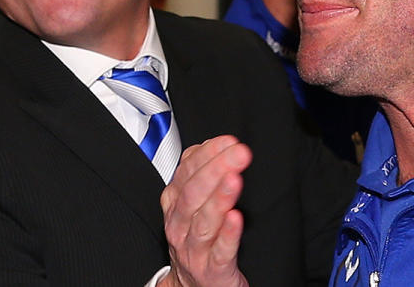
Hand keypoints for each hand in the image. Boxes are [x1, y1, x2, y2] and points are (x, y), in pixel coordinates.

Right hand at [159, 135, 251, 286]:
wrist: (193, 285)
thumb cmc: (196, 239)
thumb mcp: (192, 204)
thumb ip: (199, 174)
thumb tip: (215, 145)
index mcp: (174, 204)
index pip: (186, 171)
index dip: (207, 154)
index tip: (229, 141)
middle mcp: (179, 225)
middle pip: (193, 193)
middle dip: (216, 169)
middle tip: (239, 153)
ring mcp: (193, 248)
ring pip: (203, 221)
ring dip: (220, 198)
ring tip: (235, 179)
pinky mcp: (211, 270)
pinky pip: (219, 251)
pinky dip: (228, 234)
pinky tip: (237, 218)